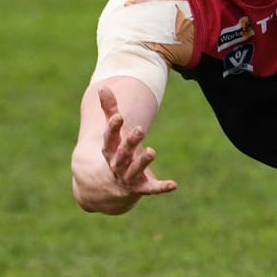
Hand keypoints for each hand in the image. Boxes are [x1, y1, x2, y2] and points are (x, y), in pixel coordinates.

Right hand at [72, 85, 176, 214]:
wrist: (111, 186)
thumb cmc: (116, 151)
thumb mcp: (114, 133)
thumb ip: (110, 111)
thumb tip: (103, 87)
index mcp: (110, 150)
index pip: (109, 138)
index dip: (112, 128)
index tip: (118, 117)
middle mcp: (117, 164)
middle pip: (122, 153)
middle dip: (130, 142)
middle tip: (140, 129)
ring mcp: (128, 177)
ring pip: (134, 170)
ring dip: (143, 162)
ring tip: (152, 151)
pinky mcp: (141, 188)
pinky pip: (151, 189)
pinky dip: (161, 187)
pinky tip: (173, 184)